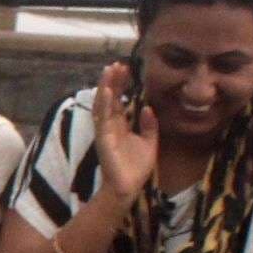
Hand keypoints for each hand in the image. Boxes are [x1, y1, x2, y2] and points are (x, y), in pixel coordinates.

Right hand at [90, 61, 157, 206]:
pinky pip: (102, 118)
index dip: (121, 85)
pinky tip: (107, 91)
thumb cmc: (136, 168)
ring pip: (103, 104)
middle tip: (117, 64)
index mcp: (120, 125)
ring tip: (109, 70)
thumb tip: (147, 107)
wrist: (128, 187)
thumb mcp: (149, 142)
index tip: (125, 69)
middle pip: (109, 98)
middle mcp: (110, 125)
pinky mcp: (103, 138)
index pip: (119, 100)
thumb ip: (149, 125)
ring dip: (105, 86)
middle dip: (112, 81)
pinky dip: (104, 103)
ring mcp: (105, 130)